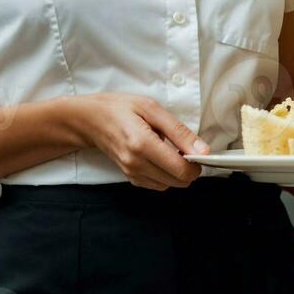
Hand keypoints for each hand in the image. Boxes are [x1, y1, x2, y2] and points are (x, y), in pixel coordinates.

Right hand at [76, 93, 206, 190]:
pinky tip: (160, 158)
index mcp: (143, 144)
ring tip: (171, 151)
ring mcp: (131, 173)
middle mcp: (136, 163)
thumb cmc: (120, 108)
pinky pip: (157, 184)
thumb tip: (203, 150)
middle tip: (186, 148)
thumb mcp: (152, 108)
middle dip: (189, 168)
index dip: (197, 164)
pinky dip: (165, 175)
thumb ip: (179, 131)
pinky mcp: (130, 177)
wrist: (90, 120)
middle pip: (178, 181)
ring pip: (169, 185)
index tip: (198, 151)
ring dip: (177, 172)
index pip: (181, 170)